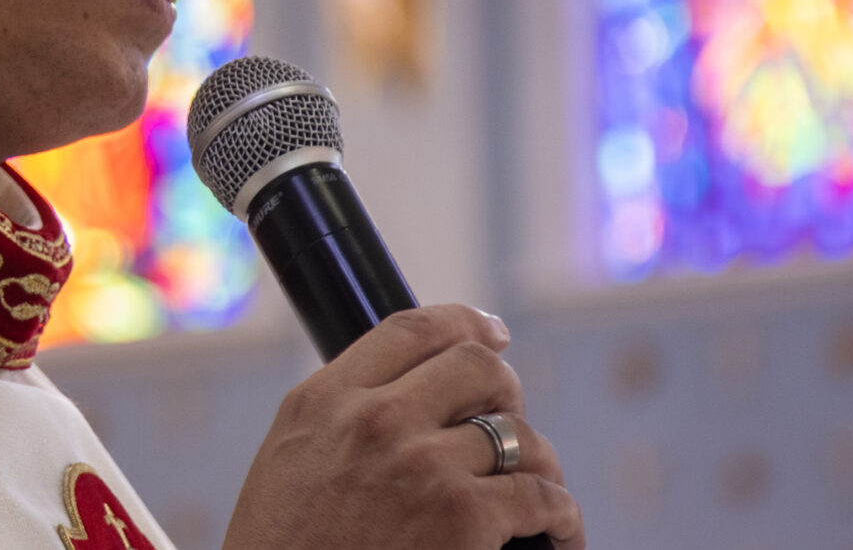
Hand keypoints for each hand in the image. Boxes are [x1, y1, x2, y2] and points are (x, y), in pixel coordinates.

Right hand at [222, 304, 584, 549]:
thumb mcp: (290, 460)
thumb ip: (341, 417)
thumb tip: (410, 396)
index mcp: (324, 400)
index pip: (411, 329)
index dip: (465, 323)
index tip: (493, 333)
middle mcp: (375, 419)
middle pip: (477, 367)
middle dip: (506, 393)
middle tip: (511, 423)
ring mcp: (422, 466)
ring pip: (519, 435)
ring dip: (539, 462)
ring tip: (541, 488)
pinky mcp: (463, 518)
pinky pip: (542, 498)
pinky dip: (562, 517)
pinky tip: (559, 533)